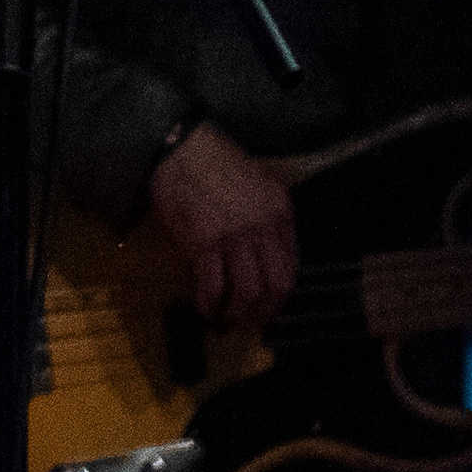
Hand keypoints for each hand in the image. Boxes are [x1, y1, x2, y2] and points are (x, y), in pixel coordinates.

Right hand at [148, 120, 297, 331]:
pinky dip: (209, 303)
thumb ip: (267, 218)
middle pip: (277, 286)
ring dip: (238, 313)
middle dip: (265, 312)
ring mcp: (234, 236)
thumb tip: (261, 258)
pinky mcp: (203, 242)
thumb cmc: (213, 163)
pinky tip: (204, 307)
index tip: (272, 306)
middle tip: (252, 322)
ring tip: (227, 318)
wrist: (178, 149)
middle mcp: (263, 227)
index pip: (293, 266)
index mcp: (281, 212)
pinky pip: (213, 285)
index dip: (282, 294)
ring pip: (248, 292)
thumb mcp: (258, 183)